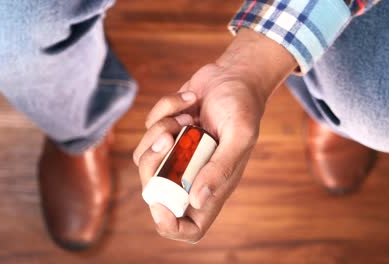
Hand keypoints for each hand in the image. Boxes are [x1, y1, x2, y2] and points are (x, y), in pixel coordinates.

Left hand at [133, 29, 297, 242]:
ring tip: (187, 116)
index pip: (190, 227)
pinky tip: (188, 101)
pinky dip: (165, 110)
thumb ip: (221, 169)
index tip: (158, 204)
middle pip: (155, 192)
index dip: (170, 225)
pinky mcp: (166, 132)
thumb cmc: (243, 106)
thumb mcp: (239, 136)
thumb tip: (198, 202)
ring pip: (145, 158)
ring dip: (160, 131)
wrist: (234, 74)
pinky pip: (148, 129)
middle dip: (153, 165)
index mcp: (214, 185)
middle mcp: (193, 174)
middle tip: (167, 139)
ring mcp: (177, 154)